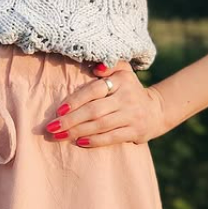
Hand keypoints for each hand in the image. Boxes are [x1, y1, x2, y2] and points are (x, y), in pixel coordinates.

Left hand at [44, 60, 167, 146]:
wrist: (156, 111)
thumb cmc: (129, 90)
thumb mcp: (123, 71)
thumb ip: (109, 65)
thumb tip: (95, 67)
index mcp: (121, 81)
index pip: (95, 90)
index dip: (76, 100)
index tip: (59, 110)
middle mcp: (127, 98)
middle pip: (95, 110)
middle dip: (71, 120)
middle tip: (51, 127)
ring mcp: (132, 116)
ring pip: (101, 125)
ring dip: (77, 132)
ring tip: (58, 136)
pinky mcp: (135, 132)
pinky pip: (112, 138)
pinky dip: (94, 141)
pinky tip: (79, 143)